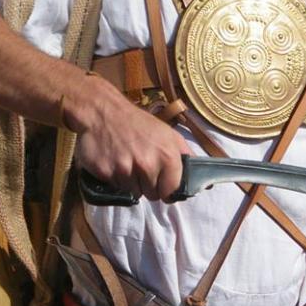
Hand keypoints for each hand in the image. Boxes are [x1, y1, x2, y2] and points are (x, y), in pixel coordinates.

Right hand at [66, 75, 192, 201]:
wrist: (102, 111)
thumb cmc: (138, 123)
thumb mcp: (168, 134)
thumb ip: (185, 156)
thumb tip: (203, 181)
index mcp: (167, 156)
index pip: (171, 191)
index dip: (166, 188)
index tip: (161, 183)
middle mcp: (147, 165)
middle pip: (152, 195)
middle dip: (148, 185)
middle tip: (140, 167)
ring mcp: (125, 170)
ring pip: (134, 193)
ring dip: (131, 183)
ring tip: (127, 163)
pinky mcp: (106, 173)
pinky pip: (115, 187)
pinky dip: (115, 179)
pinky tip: (114, 162)